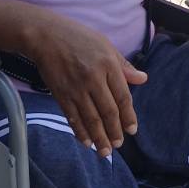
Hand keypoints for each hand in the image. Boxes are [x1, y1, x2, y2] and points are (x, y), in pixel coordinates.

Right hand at [23, 13, 147, 157]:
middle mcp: (93, 78)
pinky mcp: (61, 94)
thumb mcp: (105, 45)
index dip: (128, 116)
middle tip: (119, 145)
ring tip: (105, 152)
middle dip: (114, 132)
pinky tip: (86, 142)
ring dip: (99, 138)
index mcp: (108, 65)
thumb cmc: (78, 37)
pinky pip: (73, 117)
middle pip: (108, 112)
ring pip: (91, 119)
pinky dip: (80, 132)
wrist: (45, 35)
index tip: (132, 130)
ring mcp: (76, 88)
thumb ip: (124, 66)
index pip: (123, 97)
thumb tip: (143, 79)